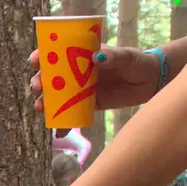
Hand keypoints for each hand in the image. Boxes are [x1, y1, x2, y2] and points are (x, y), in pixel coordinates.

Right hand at [28, 43, 160, 113]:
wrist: (150, 82)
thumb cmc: (136, 62)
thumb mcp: (125, 56)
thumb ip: (112, 56)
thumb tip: (97, 57)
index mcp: (82, 54)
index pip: (57, 53)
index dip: (42, 56)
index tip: (35, 61)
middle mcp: (77, 72)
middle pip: (51, 76)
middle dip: (40, 82)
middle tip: (38, 86)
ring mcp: (81, 90)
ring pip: (57, 96)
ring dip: (46, 102)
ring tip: (41, 108)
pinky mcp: (88, 105)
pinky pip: (71, 114)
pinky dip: (63, 124)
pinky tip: (57, 132)